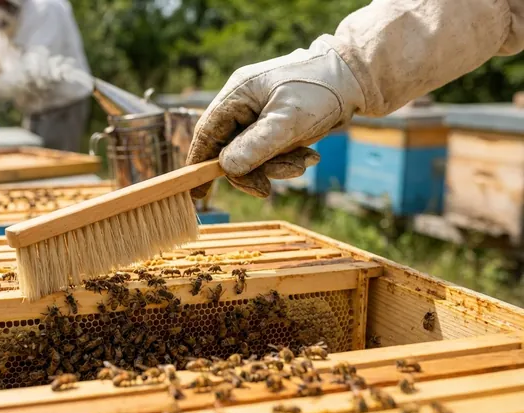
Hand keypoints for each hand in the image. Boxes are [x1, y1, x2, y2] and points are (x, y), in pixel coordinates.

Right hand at [186, 39, 364, 197]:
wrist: (355, 79)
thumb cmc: (320, 92)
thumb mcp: (287, 123)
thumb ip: (254, 147)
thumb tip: (225, 168)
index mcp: (237, 94)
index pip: (207, 133)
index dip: (199, 163)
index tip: (198, 192)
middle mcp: (243, 103)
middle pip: (230, 149)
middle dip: (251, 170)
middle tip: (267, 189)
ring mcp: (258, 114)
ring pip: (252, 154)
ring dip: (275, 166)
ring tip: (304, 162)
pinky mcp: (275, 123)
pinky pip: (269, 151)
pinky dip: (286, 159)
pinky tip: (309, 155)